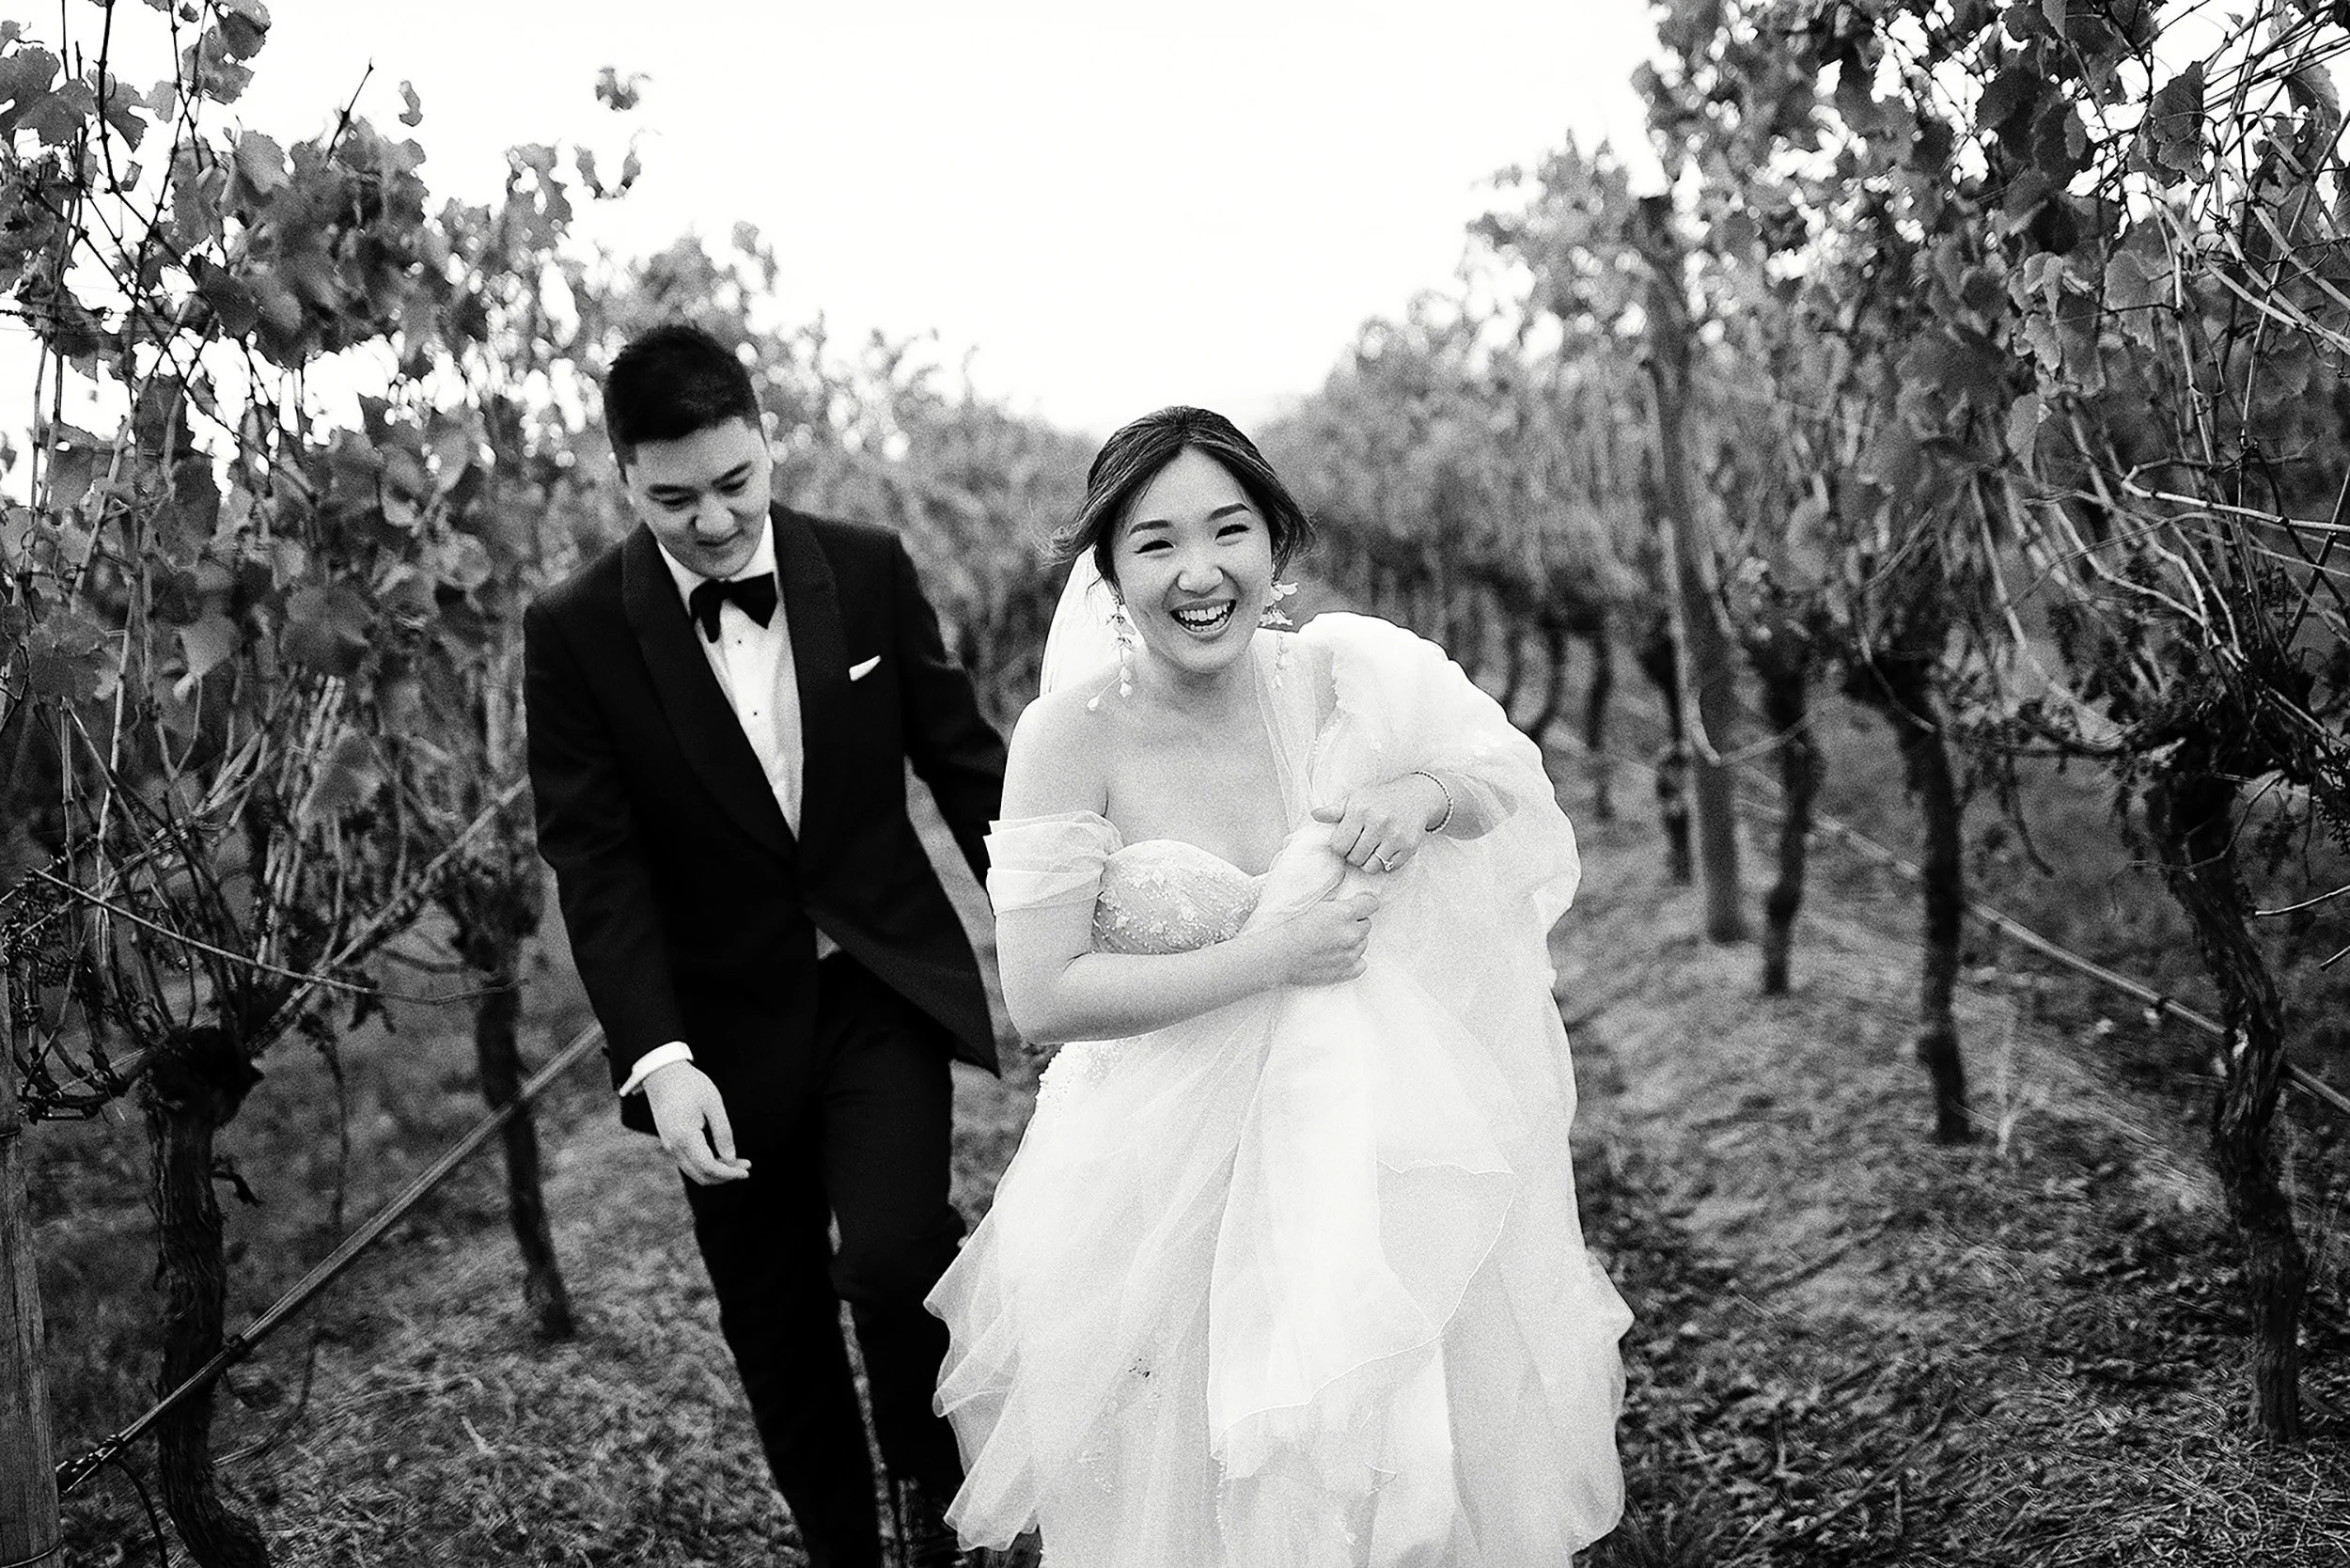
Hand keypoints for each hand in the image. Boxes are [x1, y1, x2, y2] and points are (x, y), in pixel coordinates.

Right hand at [643, 1062, 752, 1184]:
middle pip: (701, 1175)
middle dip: (725, 1176)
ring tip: (737, 1162)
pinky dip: (705, 1165)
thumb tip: (731, 1159)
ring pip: (694, 1172)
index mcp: (685, 1136)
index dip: (729, 1173)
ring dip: (716, 1172)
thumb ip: (723, 1133)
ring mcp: (669, 1146)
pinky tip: (721, 1156)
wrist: (662, 1074)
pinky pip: (688, 1163)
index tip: (747, 1171)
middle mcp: (673, 1146)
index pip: (709, 1167)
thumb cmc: (690, 1085)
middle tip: (746, 1166)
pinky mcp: (669, 1142)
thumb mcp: (713, 1104)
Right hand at [1269, 890, 1379, 985]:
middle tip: (1334, 925)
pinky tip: (1337, 956)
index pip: (1371, 903)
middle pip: (1366, 924)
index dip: (1363, 903)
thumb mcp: (1310, 902)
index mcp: (1344, 913)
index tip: (1357, 905)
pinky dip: (1352, 960)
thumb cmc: (1287, 926)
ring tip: (1331, 941)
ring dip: (1352, 941)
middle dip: (1354, 923)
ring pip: (1363, 943)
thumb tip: (1345, 894)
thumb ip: (1333, 900)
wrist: (1276, 955)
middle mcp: (1351, 934)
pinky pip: (1361, 964)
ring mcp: (1350, 955)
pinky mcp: (1345, 972)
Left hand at [1311, 771, 1448, 874]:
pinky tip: (1386, 851)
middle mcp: (1378, 823)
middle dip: (1354, 856)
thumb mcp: (1356, 799)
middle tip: (1359, 846)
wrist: (1417, 797)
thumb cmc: (1381, 799)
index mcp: (1360, 811)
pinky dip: (1385, 863)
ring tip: (1371, 850)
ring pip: (1371, 867)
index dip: (1340, 848)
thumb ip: (1335, 810)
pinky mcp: (1409, 846)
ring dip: (1368, 862)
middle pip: (1354, 858)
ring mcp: (1395, 836)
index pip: (1339, 845)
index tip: (1346, 842)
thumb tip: (1315, 814)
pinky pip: (1389, 867)